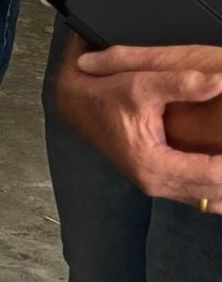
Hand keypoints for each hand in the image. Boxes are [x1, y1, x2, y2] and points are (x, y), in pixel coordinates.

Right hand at [58, 42, 221, 203]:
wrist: (74, 104)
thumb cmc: (102, 95)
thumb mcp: (139, 83)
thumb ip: (181, 82)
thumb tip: (219, 81)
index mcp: (153, 164)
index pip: (213, 174)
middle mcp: (155, 181)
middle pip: (215, 193)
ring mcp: (156, 183)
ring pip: (209, 200)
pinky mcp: (158, 179)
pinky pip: (198, 195)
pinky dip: (217, 191)